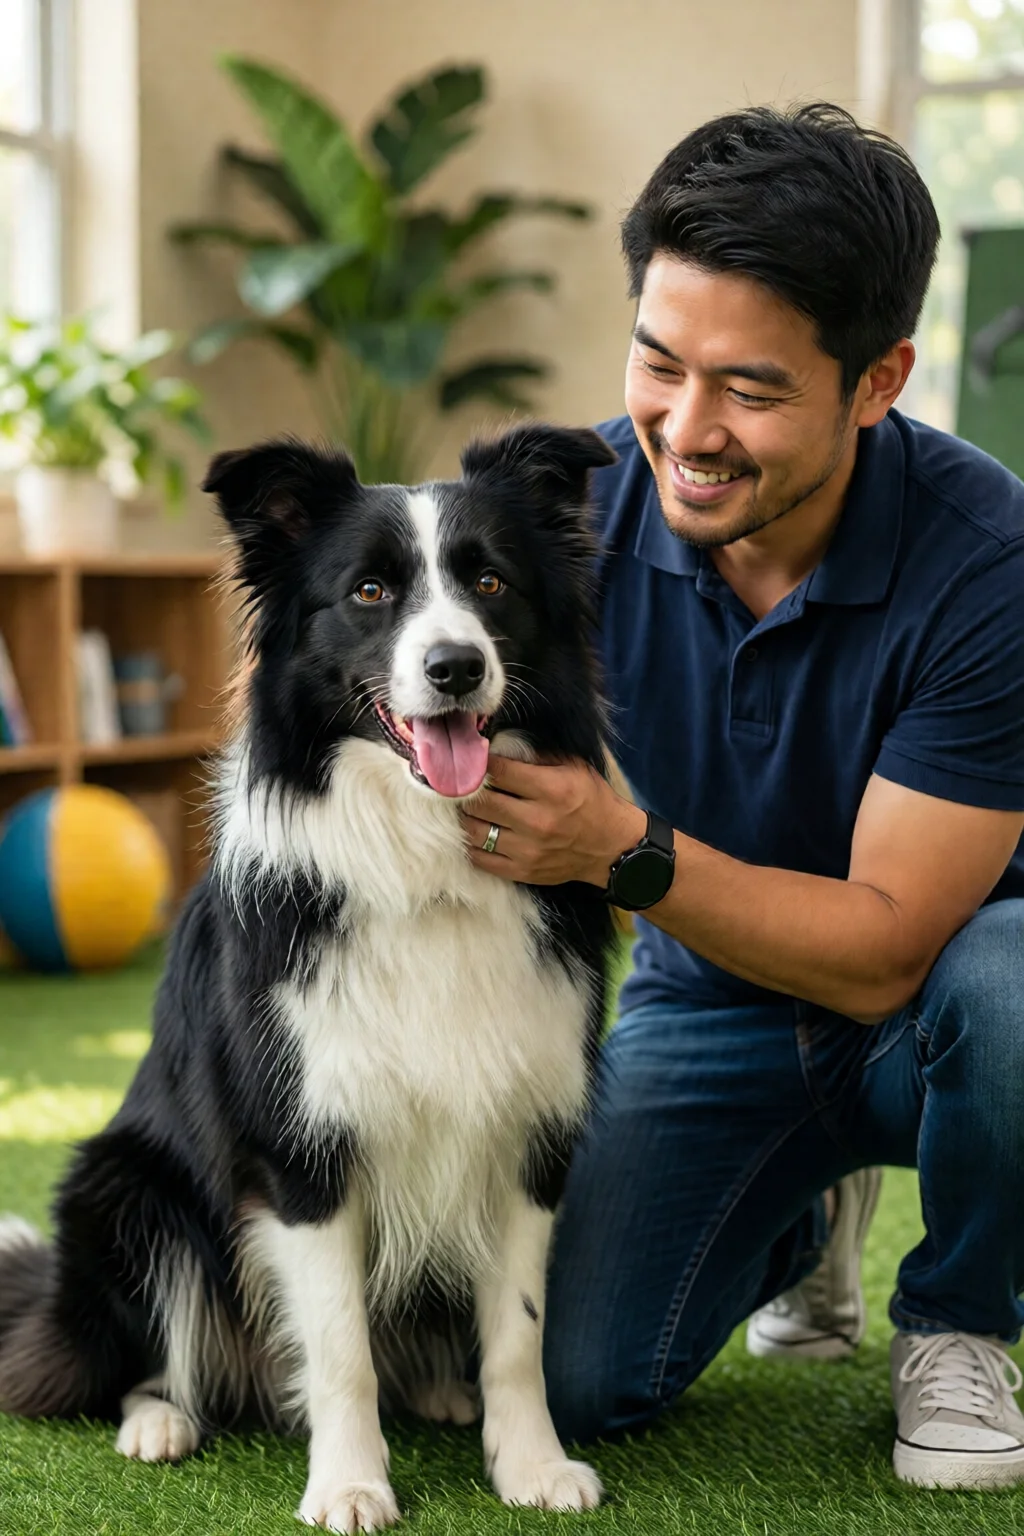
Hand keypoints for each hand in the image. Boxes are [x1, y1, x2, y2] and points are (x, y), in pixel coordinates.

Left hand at [461, 753, 647, 886]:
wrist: (611, 847)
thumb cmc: (591, 799)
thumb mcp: (573, 767)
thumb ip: (537, 756)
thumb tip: (499, 747)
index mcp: (550, 789)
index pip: (499, 772)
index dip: (481, 763)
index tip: (473, 759)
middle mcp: (537, 820)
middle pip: (482, 802)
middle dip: (468, 791)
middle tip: (462, 784)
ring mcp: (528, 850)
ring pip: (475, 831)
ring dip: (465, 817)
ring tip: (465, 808)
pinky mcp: (522, 871)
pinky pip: (481, 859)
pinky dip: (470, 844)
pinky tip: (473, 832)